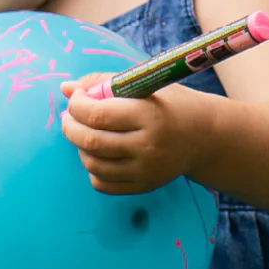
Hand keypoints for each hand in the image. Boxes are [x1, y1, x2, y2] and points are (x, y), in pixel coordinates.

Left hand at [60, 75, 200, 194]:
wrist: (203, 136)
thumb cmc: (168, 103)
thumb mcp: (142, 85)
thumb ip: (102, 82)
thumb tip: (65, 88)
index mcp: (148, 114)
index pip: (98, 114)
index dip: (77, 104)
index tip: (76, 97)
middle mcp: (147, 146)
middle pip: (90, 141)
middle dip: (70, 126)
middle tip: (68, 117)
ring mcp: (145, 170)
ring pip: (92, 164)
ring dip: (79, 146)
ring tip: (84, 132)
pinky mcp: (143, 186)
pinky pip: (102, 183)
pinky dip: (92, 168)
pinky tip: (98, 153)